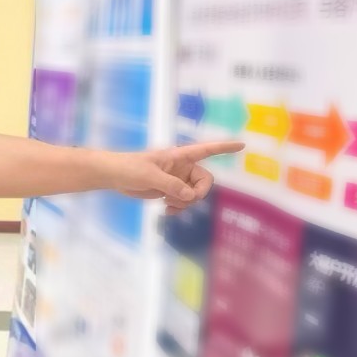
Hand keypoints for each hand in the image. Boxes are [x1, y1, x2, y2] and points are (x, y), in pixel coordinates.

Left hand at [110, 140, 243, 214]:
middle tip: (183, 199)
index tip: (242, 145)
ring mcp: (177, 179)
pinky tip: (166, 211)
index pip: (207, 150)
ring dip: (185, 203)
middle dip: (198, 193)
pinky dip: (178, 207)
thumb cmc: (129, 168)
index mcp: (180, 156)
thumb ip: (171, 185)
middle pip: (205, 181)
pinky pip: (183, 201)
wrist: (113, 176)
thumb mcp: (150, 176)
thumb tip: (190, 196)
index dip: (225, 148)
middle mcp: (182, 167)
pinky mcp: (169, 190)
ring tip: (168, 205)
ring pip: (194, 194)